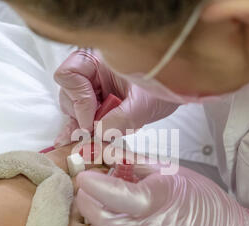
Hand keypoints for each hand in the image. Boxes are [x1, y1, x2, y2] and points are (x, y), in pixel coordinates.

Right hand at [54, 50, 178, 145]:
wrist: (181, 90)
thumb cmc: (166, 85)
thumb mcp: (145, 103)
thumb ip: (121, 119)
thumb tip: (98, 134)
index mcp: (99, 60)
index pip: (68, 75)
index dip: (78, 100)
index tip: (93, 121)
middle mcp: (93, 73)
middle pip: (68, 94)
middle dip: (80, 116)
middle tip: (95, 133)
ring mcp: (96, 89)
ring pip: (74, 109)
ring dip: (83, 126)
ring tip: (95, 139)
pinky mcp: (100, 105)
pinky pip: (85, 119)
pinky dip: (85, 131)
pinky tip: (84, 142)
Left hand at [75, 165, 248, 225]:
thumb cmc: (195, 198)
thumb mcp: (169, 170)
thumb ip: (132, 162)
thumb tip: (100, 152)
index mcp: (164, 196)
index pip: (127, 196)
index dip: (100, 187)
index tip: (85, 178)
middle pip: (114, 223)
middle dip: (89, 207)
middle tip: (84, 196)